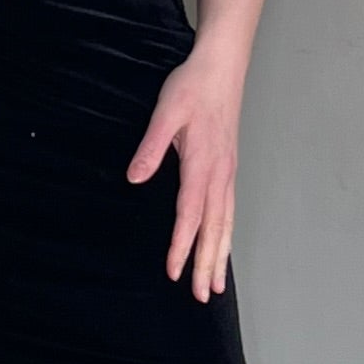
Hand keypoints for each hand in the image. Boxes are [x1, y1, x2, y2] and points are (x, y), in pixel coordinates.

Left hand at [126, 44, 244, 300]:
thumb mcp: (165, 113)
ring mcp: (227, 173)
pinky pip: (228, 211)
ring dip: (219, 256)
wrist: (222, 67)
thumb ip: (151, 147)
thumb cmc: (191, 87)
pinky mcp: (228, 169)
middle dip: (206, 264)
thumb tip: (134, 178)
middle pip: (213, 229)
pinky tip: (222, 250)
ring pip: (225, 224)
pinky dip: (225, 236)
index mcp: (202, 164)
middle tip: (201, 295)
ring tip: (214, 286)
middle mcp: (219, 175)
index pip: (190, 215)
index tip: (173, 272)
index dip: (181, 246)